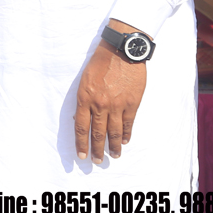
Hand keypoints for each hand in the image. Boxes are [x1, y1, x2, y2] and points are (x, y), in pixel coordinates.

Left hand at [73, 21, 147, 162]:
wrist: (121, 50)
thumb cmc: (100, 61)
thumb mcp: (85, 79)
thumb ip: (84, 98)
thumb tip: (82, 116)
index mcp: (85, 97)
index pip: (81, 126)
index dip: (81, 142)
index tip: (82, 154)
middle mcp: (100, 104)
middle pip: (97, 133)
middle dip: (96, 149)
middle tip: (97, 161)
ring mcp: (117, 105)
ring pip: (114, 132)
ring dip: (113, 146)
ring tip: (113, 156)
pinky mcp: (132, 103)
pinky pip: (128, 123)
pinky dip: (125, 134)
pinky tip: (123, 141)